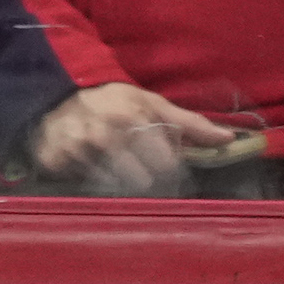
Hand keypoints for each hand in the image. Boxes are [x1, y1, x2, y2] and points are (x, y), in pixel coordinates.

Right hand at [22, 83, 251, 193]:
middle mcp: (104, 137)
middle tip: (138, 167)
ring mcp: (77, 152)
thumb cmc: (112, 101)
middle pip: (142, 183)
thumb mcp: (151, 104)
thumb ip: (190, 124)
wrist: (55, 94)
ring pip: (115, 189)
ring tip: (115, 165)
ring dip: (119, 182)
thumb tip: (228, 139)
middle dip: (146, 179)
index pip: (165, 166)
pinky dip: (91, 182)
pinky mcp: (55, 163)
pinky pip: (85, 187)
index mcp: (132, 120)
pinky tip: (91, 167)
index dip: (169, 167)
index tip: (164, 163)